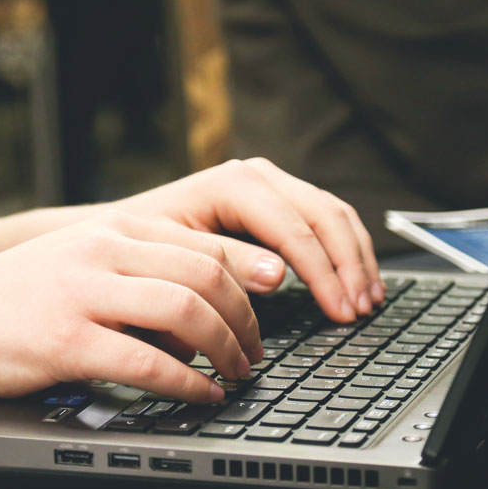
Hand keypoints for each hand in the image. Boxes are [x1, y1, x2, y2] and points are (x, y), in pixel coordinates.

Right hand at [0, 211, 263, 402]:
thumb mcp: (75, 264)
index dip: (248, 278)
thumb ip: (132, 272)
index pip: (201, 244)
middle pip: (205, 275)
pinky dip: (187, 382)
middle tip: (255, 353)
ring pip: (186, 311)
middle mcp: (100, 251)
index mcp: (109, 230)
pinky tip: (201, 395)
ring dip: (225, 349)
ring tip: (236, 374)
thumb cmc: (8, 304)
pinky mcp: (66, 341)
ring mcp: (82, 294)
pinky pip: (148, 362)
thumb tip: (202, 307)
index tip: (271, 306)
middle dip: (246, 319)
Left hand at [106, 158, 382, 321]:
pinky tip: (357, 282)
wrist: (119, 234)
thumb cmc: (139, 249)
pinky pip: (326, 221)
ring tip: (368, 301)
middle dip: (348, 266)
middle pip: (325, 216)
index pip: (295, 228)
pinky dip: (346, 252)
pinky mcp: (277, 202)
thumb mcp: (175, 258)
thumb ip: (226, 264)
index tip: (340, 311)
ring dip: (356, 259)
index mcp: (233, 184)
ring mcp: (271, 185)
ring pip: (334, 215)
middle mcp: (257, 176)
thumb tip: (279, 275)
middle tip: (360, 311)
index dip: (324, 273)